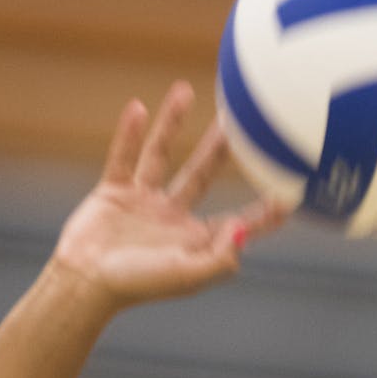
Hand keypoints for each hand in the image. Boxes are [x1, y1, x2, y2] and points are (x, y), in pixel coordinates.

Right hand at [52, 81, 287, 311]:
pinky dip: (129, 134)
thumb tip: (242, 228)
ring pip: (161, 154)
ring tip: (184, 90)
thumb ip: (219, 257)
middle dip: (220, 148)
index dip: (266, 210)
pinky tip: (138, 107)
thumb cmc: (136, 287)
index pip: (240, 221)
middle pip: (202, 174)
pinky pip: (124, 157)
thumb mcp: (186, 276)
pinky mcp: (114, 192)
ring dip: (172, 123)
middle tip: (240, 118)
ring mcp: (142, 202)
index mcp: (195, 240)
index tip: (293, 190)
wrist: (83, 285)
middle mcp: (172, 217)